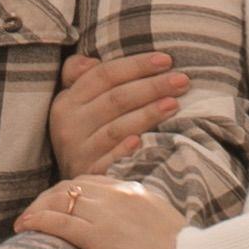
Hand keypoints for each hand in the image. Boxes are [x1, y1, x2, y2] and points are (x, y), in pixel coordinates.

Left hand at [19, 177, 185, 248]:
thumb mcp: (166, 231)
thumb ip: (145, 223)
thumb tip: (132, 236)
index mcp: (137, 192)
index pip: (93, 182)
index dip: (71, 193)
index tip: (58, 206)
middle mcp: (120, 196)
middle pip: (72, 186)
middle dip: (48, 198)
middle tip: (33, 214)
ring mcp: (109, 214)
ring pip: (61, 200)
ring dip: (38, 209)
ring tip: (24, 223)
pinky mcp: (100, 237)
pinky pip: (60, 221)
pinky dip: (38, 221)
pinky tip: (25, 227)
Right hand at [44, 42, 190, 182]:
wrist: (71, 188)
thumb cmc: (83, 134)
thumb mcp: (74, 103)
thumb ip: (78, 75)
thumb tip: (92, 61)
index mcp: (67, 101)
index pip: (104, 75)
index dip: (136, 65)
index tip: (166, 60)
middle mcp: (69, 126)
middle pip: (115, 99)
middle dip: (151, 86)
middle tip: (182, 80)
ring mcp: (78, 152)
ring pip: (116, 128)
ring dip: (147, 114)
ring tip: (174, 103)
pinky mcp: (88, 176)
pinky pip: (108, 161)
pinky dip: (124, 150)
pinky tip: (143, 141)